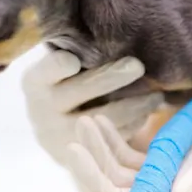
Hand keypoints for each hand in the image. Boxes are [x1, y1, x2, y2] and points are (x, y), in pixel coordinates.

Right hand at [21, 49, 163, 165]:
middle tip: (138, 65)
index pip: (46, 71)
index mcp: (34, 82)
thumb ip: (77, 54)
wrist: (56, 128)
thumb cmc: (67, 84)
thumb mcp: (62, 69)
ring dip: (134, 105)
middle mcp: (40, 110)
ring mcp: (58, 136)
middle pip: (80, 91)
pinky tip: (147, 113)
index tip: (73, 60)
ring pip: (102, 118)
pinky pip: (112, 140)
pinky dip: (133, 124)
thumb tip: (114, 34)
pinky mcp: (80, 157)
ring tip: (157, 95)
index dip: (58, 67)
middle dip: (111, 77)